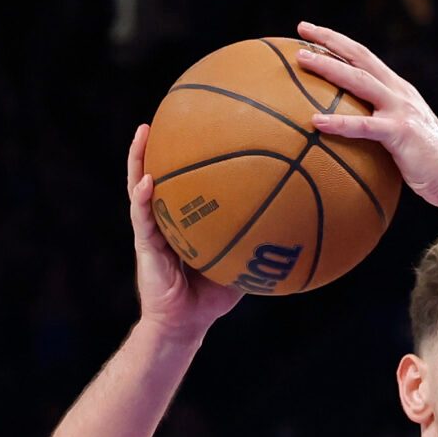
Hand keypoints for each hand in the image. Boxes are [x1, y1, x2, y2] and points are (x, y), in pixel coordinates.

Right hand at [124, 125, 241, 344]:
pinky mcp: (145, 246)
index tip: (195, 123)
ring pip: (140, 186)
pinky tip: (147, 181)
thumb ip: (261, 243)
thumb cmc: (211, 297)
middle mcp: (164, 218)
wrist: (184, 324)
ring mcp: (151, 230)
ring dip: (139, 159)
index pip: (183, 179)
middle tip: (165, 112)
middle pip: (158, 172)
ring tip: (143, 132)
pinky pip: (142, 217)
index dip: (185, 153)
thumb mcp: (242, 263)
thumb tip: (298, 227)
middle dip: (158, 144)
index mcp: (183, 219)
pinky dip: (143, 198)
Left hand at [293, 22, 437, 210]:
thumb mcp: (401, 137)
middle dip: (329, 39)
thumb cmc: (427, 166)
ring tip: (301, 59)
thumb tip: (347, 135)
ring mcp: (401, 110)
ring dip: (328, 66)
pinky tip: (315, 122)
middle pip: (360, 56)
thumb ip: (378, 127)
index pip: (364, 57)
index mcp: (398, 90)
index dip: (339, 42)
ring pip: (359, 81)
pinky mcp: (401, 133)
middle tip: (301, 29)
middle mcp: (399, 92)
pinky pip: (364, 126)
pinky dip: (339, 123)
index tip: (312, 33)